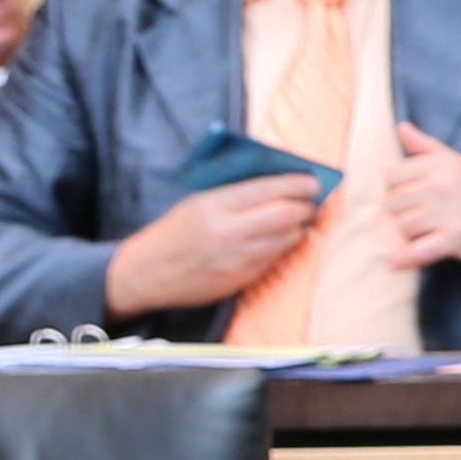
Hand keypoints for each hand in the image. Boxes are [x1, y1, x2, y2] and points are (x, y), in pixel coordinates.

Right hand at [101, 172, 321, 313]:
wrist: (147, 273)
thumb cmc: (174, 232)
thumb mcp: (197, 202)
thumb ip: (234, 193)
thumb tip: (278, 184)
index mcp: (214, 204)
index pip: (268, 189)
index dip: (297, 184)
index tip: (313, 180)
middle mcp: (228, 230)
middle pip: (286, 214)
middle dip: (306, 206)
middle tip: (313, 200)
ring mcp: (237, 257)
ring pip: (287, 238)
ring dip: (300, 226)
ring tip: (302, 218)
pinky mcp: (242, 278)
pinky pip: (276, 258)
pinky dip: (286, 245)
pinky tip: (286, 238)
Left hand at [383, 122, 460, 264]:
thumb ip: (428, 148)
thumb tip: (401, 128)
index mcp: (441, 163)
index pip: (392, 176)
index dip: (395, 190)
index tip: (407, 199)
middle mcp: (442, 184)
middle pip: (393, 203)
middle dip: (400, 214)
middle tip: (417, 220)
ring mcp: (449, 212)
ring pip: (402, 226)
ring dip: (408, 235)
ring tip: (422, 235)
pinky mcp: (456, 238)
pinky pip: (418, 250)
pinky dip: (404, 259)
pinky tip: (395, 263)